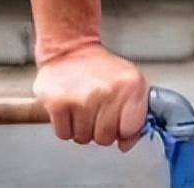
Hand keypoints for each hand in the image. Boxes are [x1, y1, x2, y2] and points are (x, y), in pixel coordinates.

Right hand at [33, 42, 147, 150]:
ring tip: (83, 106)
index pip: (130, 129)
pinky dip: (65, 126)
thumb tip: (126, 144)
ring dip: (81, 128)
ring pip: (83, 138)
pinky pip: (64, 134)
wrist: (70, 49)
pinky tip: (70, 108)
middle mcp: (108, 91)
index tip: (118, 121)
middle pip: (105, 138)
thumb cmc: (101, 69)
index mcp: (131, 86)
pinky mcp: (58, 104)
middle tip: (96, 111)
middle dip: (100, 130)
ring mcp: (82, 98)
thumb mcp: (129, 83)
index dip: (122, 129)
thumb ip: (135, 114)